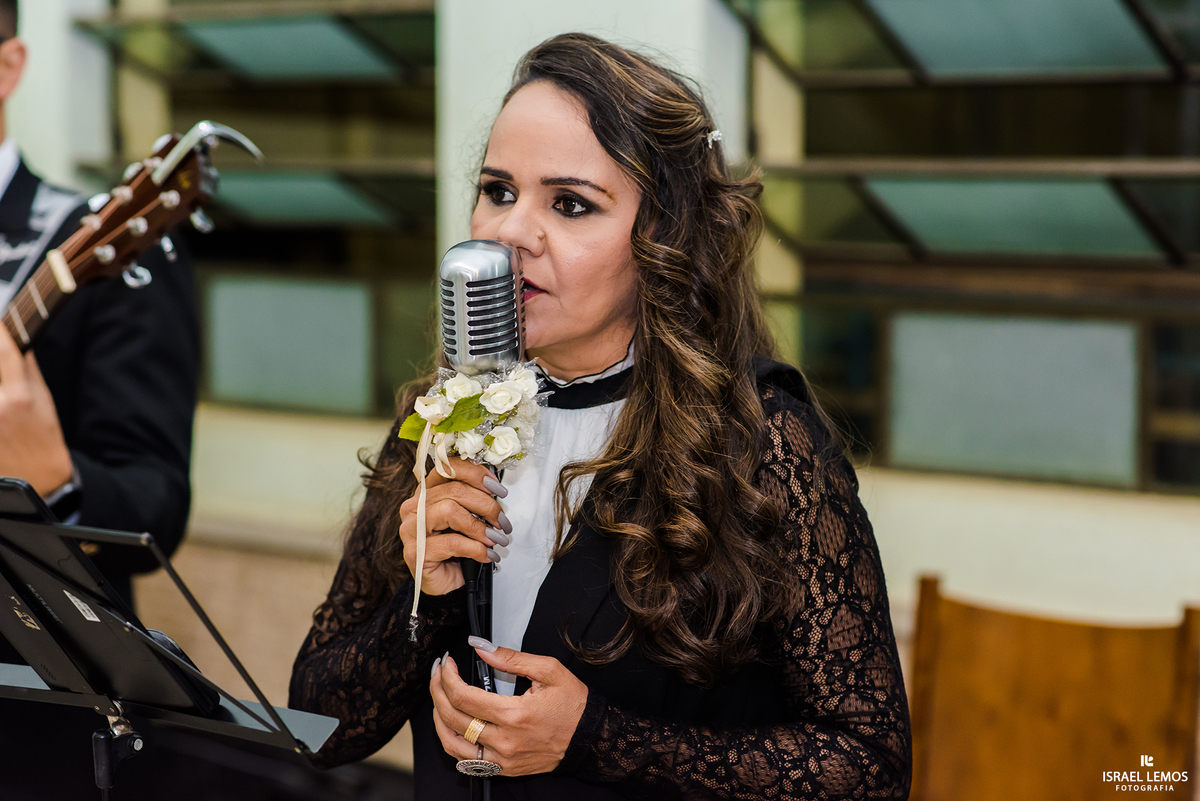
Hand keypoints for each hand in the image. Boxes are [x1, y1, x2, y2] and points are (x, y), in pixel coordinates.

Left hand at [0, 325, 71, 496]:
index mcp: (19, 397)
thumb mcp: (44, 401)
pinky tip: (2, 414)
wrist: (36, 481)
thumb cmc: (43, 438)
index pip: (4, 350)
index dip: (0, 331)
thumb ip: (27, 370)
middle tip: (0, 358)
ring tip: (3, 392)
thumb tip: (17, 344)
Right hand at [398, 458, 509, 595]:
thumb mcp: (466, 518)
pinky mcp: (416, 552)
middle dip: (486, 505)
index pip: (447, 468)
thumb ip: (473, 501)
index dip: (475, 474)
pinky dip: (476, 548)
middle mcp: (414, 507)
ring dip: (480, 526)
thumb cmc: (456, 548)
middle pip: (454, 490)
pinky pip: (452, 543)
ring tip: (495, 538)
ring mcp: (411, 529)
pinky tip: (487, 554)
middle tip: (502, 521)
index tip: (497, 488)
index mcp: (426, 493)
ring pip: (450, 511)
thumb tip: (496, 491)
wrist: (444, 581)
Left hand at [430, 640, 588, 775]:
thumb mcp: (549, 671)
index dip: (448, 677)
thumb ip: (511, 658)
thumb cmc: (573, 705)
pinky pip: (465, 760)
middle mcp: (505, 740)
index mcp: (514, 715)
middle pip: (452, 717)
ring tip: (439, 698)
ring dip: (439, 718)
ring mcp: (502, 759)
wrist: (590, 738)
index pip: (463, 696)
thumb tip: (481, 647)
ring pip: (452, 743)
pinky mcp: (504, 768)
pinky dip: (452, 740)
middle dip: (437, 690)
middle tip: (439, 673)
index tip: (447, 664)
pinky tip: (452, 723)